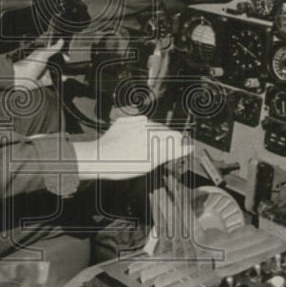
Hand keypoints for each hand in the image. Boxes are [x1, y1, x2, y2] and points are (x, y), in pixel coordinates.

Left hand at [12, 38, 64, 89]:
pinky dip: (59, 79)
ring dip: (62, 72)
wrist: (20, 79)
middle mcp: (43, 63)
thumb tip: (61, 40)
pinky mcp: (43, 80)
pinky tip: (64, 78)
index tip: (67, 57)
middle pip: (55, 63)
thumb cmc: (29, 65)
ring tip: (68, 72)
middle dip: (63, 64)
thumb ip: (53, 48)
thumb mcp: (43, 55)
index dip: (61, 55)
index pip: (54, 53)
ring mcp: (43, 72)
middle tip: (68, 65)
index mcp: (42, 54)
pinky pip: (53, 80)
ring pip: (55, 71)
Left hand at [71, 116, 190, 180]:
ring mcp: (133, 121)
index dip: (177, 146)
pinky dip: (140, 131)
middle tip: (157, 156)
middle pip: (163, 131)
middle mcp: (144, 124)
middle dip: (164, 141)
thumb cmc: (122, 165)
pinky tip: (135, 142)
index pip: (174, 136)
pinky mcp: (123, 121)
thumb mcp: (148, 164)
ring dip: (152, 136)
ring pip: (151, 126)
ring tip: (144, 151)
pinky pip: (138, 124)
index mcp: (152, 134)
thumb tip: (188, 147)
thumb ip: (169, 152)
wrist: (96, 158)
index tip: (177, 154)